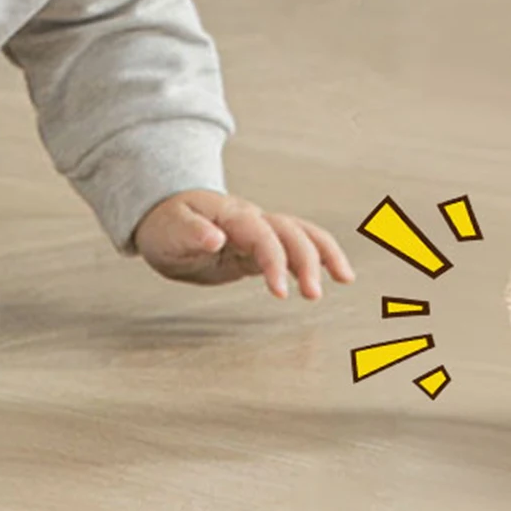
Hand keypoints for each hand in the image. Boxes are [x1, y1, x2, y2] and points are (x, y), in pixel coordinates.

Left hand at [133, 189, 354, 299]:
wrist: (165, 217)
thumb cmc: (165, 223)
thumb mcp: (168, 230)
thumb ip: (191, 232)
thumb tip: (214, 238)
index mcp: (232, 215)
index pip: (263, 235)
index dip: (275, 262)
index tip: (280, 293)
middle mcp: (252, 219)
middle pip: (291, 232)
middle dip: (308, 261)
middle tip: (314, 295)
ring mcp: (259, 231)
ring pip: (302, 234)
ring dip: (324, 254)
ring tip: (345, 278)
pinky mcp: (260, 247)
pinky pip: (295, 248)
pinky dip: (317, 258)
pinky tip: (333, 275)